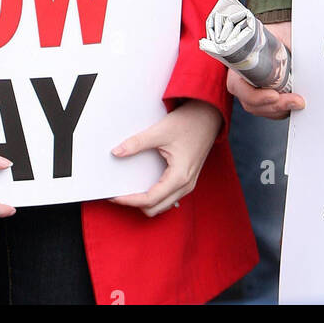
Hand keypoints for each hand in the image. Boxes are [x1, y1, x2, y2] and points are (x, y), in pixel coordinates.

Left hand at [109, 101, 221, 216]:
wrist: (209, 114)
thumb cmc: (189, 122)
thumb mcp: (160, 131)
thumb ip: (137, 143)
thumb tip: (117, 153)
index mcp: (179, 177)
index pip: (150, 200)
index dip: (129, 200)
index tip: (114, 196)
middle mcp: (185, 185)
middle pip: (155, 208)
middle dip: (135, 204)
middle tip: (118, 194)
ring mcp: (188, 184)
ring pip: (162, 205)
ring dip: (145, 202)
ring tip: (129, 190)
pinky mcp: (187, 179)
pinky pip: (168, 197)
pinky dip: (154, 196)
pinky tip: (144, 184)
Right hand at [226, 19, 304, 118]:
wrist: (281, 35)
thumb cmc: (277, 33)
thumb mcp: (282, 33)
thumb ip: (289, 41)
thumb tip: (307, 52)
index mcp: (238, 64)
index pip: (238, 87)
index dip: (255, 95)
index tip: (274, 95)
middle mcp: (242, 80)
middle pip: (252, 103)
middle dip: (275, 105)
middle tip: (295, 100)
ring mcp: (252, 91)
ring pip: (261, 109)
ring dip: (280, 110)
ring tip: (297, 102)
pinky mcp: (264, 98)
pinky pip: (270, 111)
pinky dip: (282, 110)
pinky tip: (294, 104)